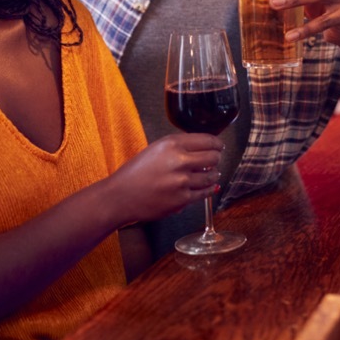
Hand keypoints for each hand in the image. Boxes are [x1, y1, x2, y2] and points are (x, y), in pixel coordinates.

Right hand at [106, 133, 222, 226]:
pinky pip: (205, 193)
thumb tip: (205, 148)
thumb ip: (180, 146)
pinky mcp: (182, 199)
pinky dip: (209, 189)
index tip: (219, 146)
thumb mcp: (157, 149)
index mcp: (172, 144)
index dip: (216, 144)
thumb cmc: (136, 172)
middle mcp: (179, 161)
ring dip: (214, 175)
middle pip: (213, 157)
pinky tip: (209, 186)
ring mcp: (182, 181)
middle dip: (216, 158)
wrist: (121, 196)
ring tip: (211, 174)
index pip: (207, 140)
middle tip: (215, 160)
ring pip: (211, 176)